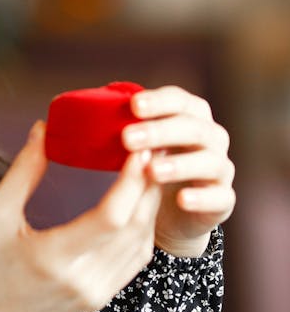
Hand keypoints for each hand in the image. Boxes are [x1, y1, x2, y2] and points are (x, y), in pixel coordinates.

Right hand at [0, 123, 162, 311]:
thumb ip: (24, 171)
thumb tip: (44, 129)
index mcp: (55, 259)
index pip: (112, 216)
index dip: (131, 180)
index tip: (138, 147)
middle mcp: (83, 281)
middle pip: (135, 228)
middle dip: (149, 185)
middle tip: (152, 147)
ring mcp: (94, 295)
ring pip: (141, 246)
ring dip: (149, 207)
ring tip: (148, 171)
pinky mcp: (96, 301)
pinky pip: (131, 263)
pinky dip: (140, 231)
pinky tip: (135, 206)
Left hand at [123, 86, 235, 257]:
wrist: (174, 211)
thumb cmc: (152, 165)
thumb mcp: (140, 145)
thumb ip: (126, 127)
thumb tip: (87, 113)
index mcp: (192, 116)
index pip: (179, 100)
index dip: (158, 101)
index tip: (133, 105)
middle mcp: (212, 138)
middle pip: (193, 128)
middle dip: (160, 131)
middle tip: (128, 138)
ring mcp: (220, 169)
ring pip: (209, 161)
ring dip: (180, 164)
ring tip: (151, 170)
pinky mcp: (224, 200)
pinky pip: (219, 197)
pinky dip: (201, 198)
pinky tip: (181, 200)